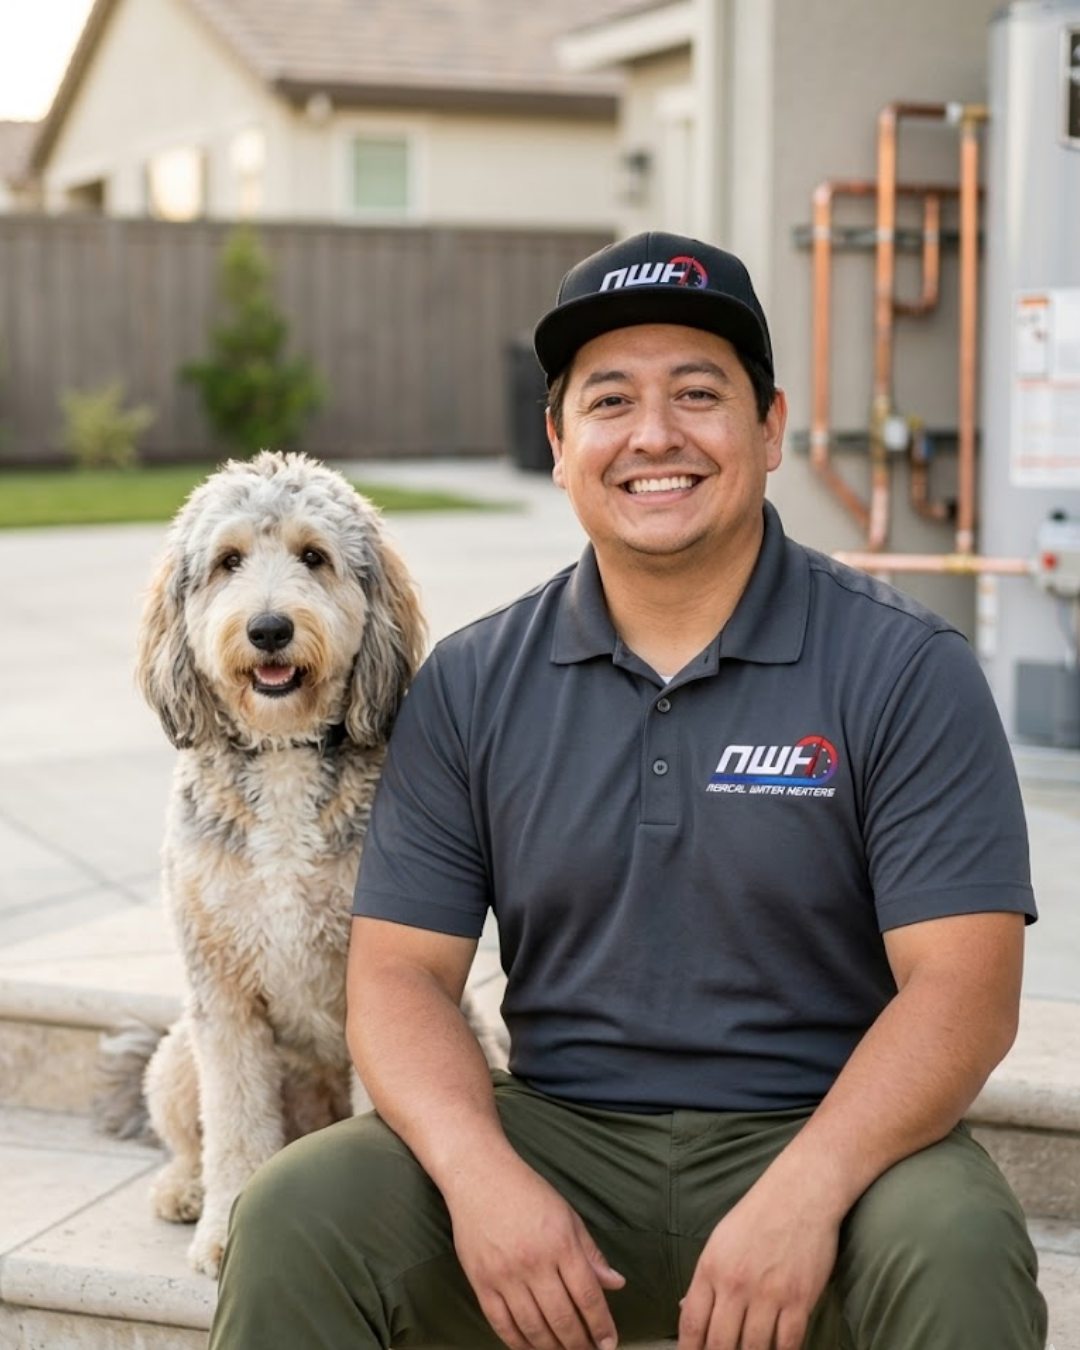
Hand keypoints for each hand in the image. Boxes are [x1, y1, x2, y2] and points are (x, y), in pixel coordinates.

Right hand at [446, 1153, 624, 1349]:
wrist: (479, 1176)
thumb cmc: (527, 1193)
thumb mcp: (567, 1215)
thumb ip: (591, 1253)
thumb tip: (616, 1284)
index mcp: (560, 1243)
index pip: (587, 1295)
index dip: (601, 1325)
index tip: (609, 1343)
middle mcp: (533, 1262)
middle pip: (562, 1318)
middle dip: (580, 1344)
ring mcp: (504, 1274)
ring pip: (533, 1328)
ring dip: (552, 1349)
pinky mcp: (481, 1282)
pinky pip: (501, 1325)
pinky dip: (519, 1344)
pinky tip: (532, 1349)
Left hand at [677, 1178, 838, 1349]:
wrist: (801, 1192)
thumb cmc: (758, 1214)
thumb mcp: (721, 1240)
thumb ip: (706, 1278)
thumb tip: (686, 1308)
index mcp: (711, 1267)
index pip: (691, 1323)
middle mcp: (735, 1284)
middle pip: (719, 1344)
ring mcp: (768, 1293)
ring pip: (753, 1349)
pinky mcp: (799, 1299)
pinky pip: (787, 1344)